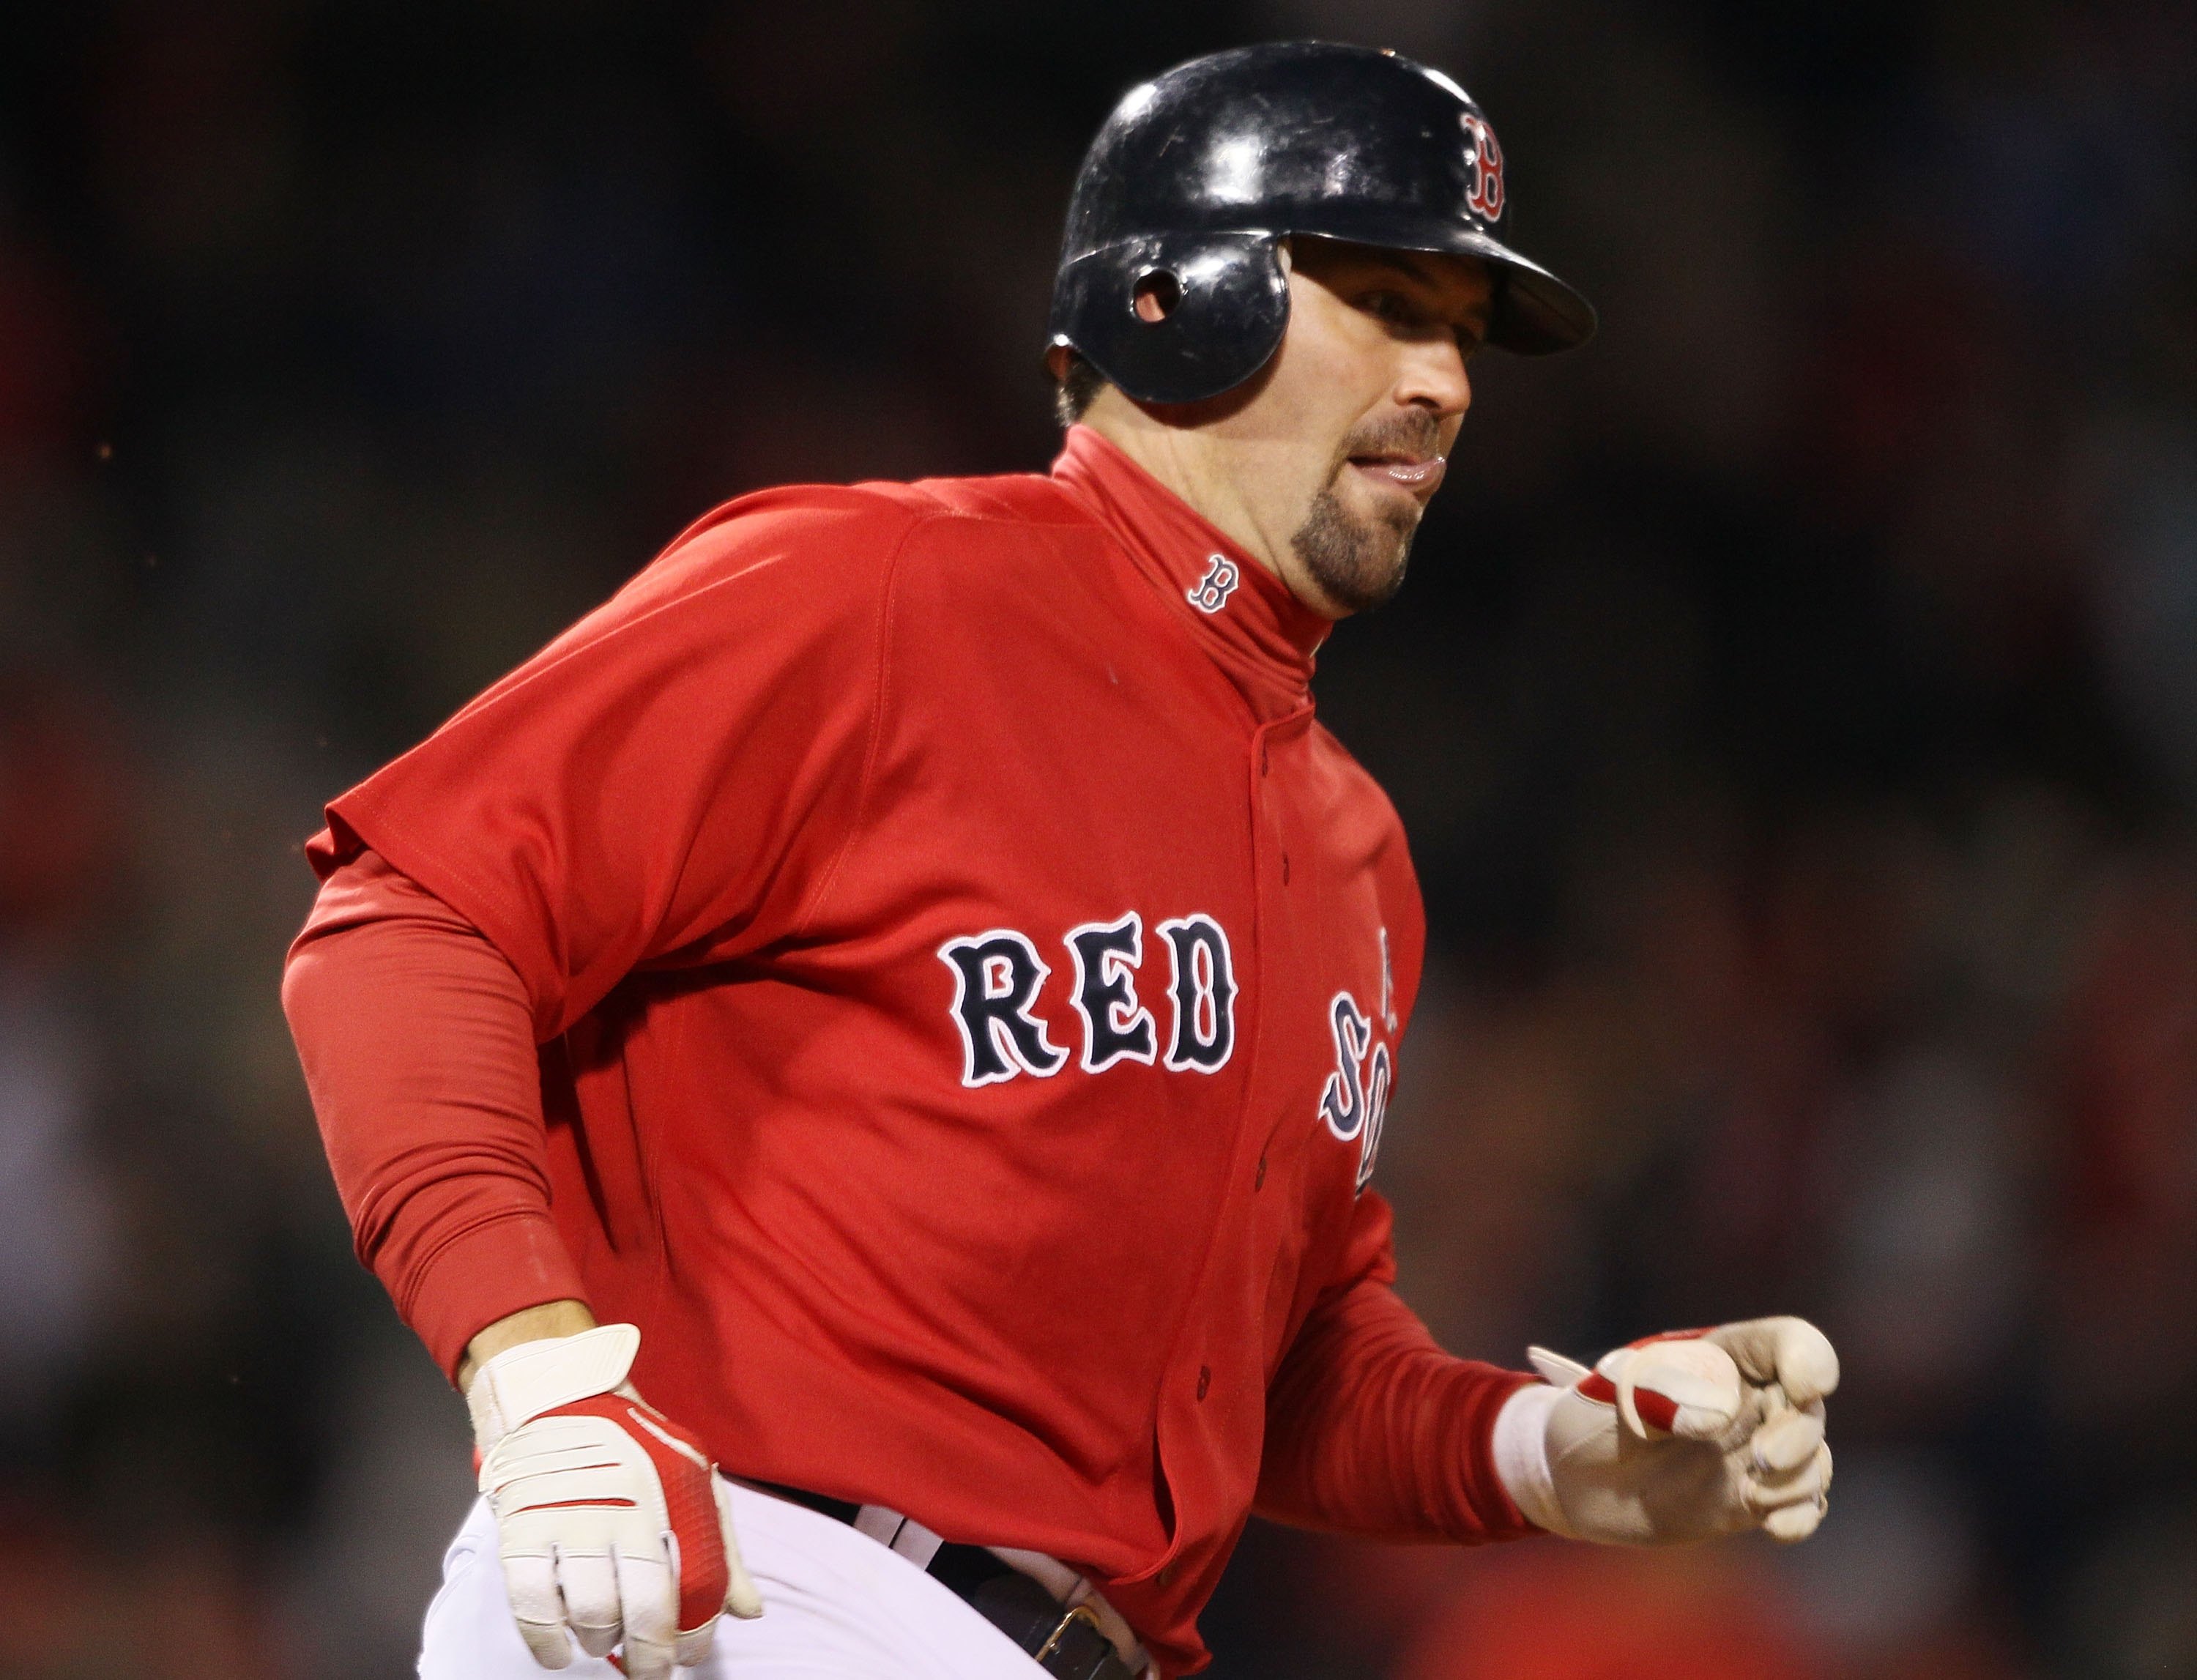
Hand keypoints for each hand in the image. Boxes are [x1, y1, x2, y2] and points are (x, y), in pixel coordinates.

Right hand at [466, 1323, 763, 1676]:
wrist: (560, 1396)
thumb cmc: (632, 1448)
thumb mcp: (690, 1482)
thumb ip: (719, 1547)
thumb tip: (750, 1611)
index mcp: (676, 1493)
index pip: (701, 1584)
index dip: (698, 1632)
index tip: (689, 1653)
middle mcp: (629, 1505)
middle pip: (649, 1609)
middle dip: (655, 1657)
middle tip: (654, 1672)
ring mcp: (573, 1516)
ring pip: (594, 1614)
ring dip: (602, 1643)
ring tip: (604, 1640)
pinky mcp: (524, 1527)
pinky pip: (535, 1606)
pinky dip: (548, 1642)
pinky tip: (560, 1652)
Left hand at [1492, 1317, 1837, 1545]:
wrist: (1571, 1479)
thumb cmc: (1589, 1417)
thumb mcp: (1609, 1393)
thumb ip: (1664, 1394)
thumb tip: (1722, 1414)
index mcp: (1720, 1356)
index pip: (1787, 1343)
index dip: (1809, 1358)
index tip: (1807, 1384)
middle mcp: (1749, 1400)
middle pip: (1809, 1407)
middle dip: (1799, 1433)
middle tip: (1763, 1458)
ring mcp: (1755, 1450)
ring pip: (1812, 1459)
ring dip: (1798, 1478)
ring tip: (1752, 1492)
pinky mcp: (1752, 1497)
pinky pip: (1800, 1504)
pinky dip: (1798, 1516)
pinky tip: (1775, 1526)